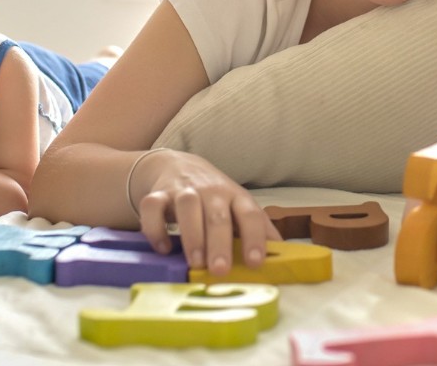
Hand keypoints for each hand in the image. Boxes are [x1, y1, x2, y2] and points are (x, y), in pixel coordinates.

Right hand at [134, 150, 281, 276]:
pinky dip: (155, 228)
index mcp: (236, 197)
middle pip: (217, 215)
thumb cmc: (215, 197)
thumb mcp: (239, 207)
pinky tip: (163, 248)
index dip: (254, 238)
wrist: (177, 167)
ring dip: (191, 236)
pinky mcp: (157, 194)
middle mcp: (211, 192)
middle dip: (219, 244)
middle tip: (220, 270)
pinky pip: (152, 207)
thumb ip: (258, 229)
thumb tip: (284, 255)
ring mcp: (183, 191)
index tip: (256, 262)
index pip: (250, 214)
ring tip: (195, 263)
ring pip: (187, 207)